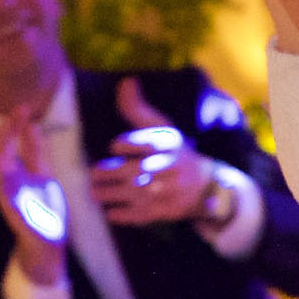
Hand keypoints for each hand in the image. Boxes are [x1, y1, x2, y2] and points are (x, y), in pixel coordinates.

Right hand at [0, 110, 69, 279]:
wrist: (48, 241)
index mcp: (12, 171)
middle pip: (0, 150)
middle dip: (7, 130)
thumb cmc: (43, 207)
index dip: (14, 125)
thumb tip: (32, 124)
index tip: (23, 107)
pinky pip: (3, 193)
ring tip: (9, 126)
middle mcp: (4, 181)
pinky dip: (3, 178)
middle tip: (17, 111)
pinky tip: (6, 162)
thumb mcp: (43, 173)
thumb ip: (35, 152)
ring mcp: (6, 196)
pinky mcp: (11, 211)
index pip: (9, 143)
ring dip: (3, 147)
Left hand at [93, 75, 217, 226]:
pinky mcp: (165, 211)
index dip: (129, 144)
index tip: (114, 145)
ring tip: (94, 193)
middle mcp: (169, 167)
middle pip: (138, 170)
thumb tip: (125, 83)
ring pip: (136, 193)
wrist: (204, 185)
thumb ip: (138, 109)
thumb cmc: (174, 152)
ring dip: (112, 194)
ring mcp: (168, 191)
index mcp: (168, 145)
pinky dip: (125, 215)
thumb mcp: (162, 128)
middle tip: (94, 174)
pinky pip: (144, 215)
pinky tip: (110, 212)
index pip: (147, 143)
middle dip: (113, 172)